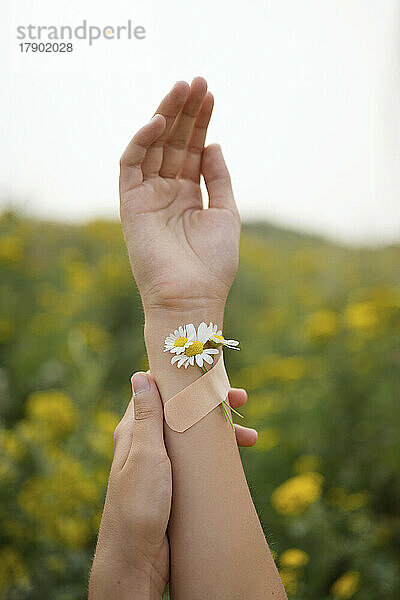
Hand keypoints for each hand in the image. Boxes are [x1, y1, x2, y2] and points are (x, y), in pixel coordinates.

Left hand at [89, 373, 256, 597]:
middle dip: (210, 403)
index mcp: (134, 431)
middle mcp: (146, 444)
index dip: (183, 379)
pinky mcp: (173, 485)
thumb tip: (140, 375)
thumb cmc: (137, 507)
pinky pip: (196, 461)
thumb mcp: (145, 456)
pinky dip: (216, 455)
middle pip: (181, 412)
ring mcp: (161, 465)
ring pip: (193, 436)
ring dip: (219, 431)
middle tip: (241, 399)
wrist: (136, 561)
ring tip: (250, 437)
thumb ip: (146, 417)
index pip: (158, 391)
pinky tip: (235, 459)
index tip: (209, 374)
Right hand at [119, 77, 240, 315]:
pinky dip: (142, 141)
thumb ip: (218, 178)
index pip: (192, 149)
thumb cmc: (213, 263)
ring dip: (166, 115)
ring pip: (152, 146)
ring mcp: (147, 196)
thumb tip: (213, 144)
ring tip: (183, 88)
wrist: (193, 297)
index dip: (201, 121)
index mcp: (188, 195)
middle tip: (197, 81)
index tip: (210, 94)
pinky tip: (160, 122)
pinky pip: (131, 165)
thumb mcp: (225, 214)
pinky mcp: (130, 204)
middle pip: (173, 142)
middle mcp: (166, 191)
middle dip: (185, 111)